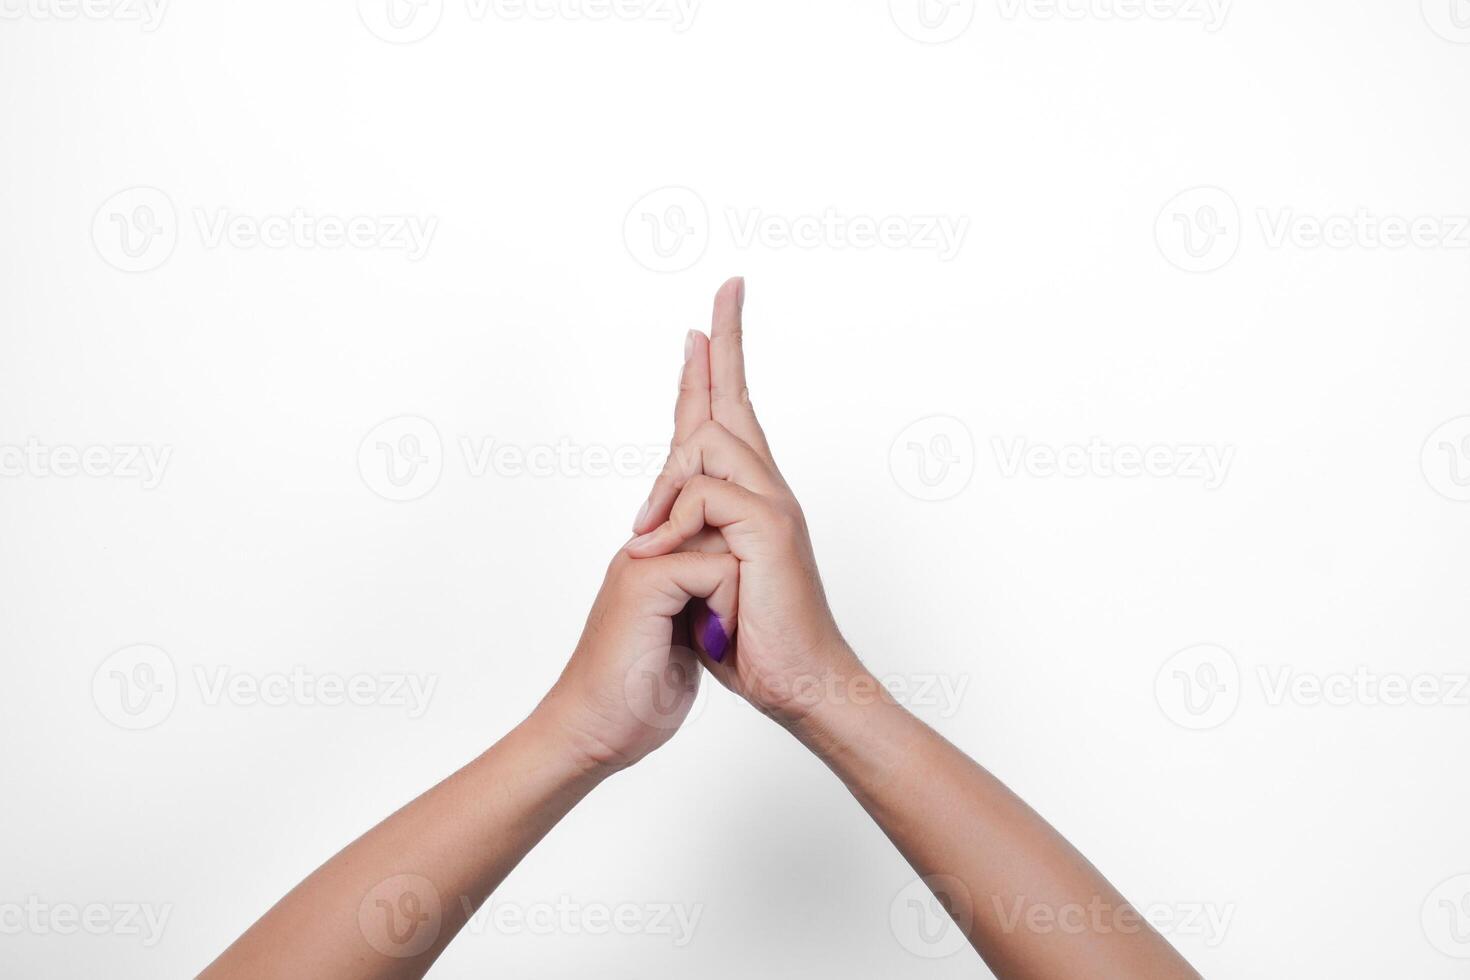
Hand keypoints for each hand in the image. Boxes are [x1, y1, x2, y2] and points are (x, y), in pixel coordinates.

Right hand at [538, 548, 738, 772]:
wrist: (592, 729)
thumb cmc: (635, 696)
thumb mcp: (684, 640)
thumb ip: (702, 605)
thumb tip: (743, 591)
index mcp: (652, 563)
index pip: (718, 531)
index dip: (742, 572)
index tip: (730, 624)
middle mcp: (644, 554)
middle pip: (724, 530)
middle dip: (743, 578)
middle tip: (725, 630)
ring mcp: (640, 563)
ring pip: (725, 544)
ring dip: (737, 593)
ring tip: (717, 637)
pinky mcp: (645, 581)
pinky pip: (717, 568)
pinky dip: (728, 607)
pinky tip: (713, 642)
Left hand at [628, 277, 860, 725]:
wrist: (797, 685)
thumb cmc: (748, 643)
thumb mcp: (699, 580)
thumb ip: (685, 538)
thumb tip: (656, 518)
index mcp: (751, 499)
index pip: (729, 418)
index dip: (718, 366)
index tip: (706, 320)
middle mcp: (768, 489)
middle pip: (731, 403)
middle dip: (727, 342)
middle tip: (728, 287)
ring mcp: (774, 504)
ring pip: (706, 444)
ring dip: (665, 485)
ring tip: (646, 539)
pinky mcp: (771, 527)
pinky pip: (704, 494)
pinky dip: (674, 522)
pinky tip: (660, 552)